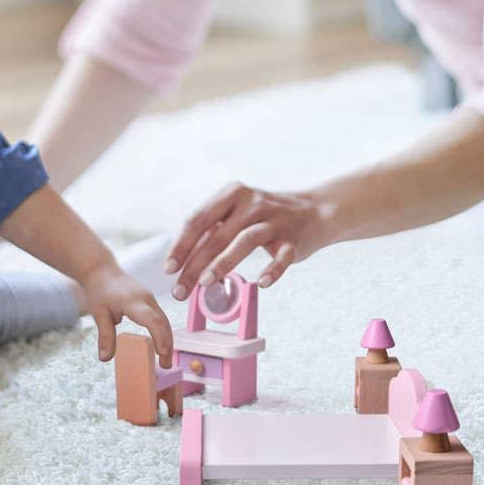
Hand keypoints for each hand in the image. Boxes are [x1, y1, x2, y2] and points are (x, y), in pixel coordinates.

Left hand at [78, 263, 174, 365]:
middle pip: (163, 322)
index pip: (152, 320)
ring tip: (165, 360)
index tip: (162, 353)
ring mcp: (150, 299)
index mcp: (133, 301)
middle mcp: (146, 299)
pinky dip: (162, 332)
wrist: (102, 271)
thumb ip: (105, 336)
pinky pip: (160, 318)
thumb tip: (105, 359)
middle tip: (166, 365)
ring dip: (167, 339)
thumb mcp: (98, 314)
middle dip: (167, 344)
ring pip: (164, 321)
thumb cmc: (100, 290)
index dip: (159, 337)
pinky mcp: (150, 301)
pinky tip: (160, 346)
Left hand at [164, 182, 336, 300]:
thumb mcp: (237, 213)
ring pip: (246, 240)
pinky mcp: (294, 238)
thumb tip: (181, 264)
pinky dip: (273, 269)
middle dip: (195, 264)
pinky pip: (282, 255)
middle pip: (218, 234)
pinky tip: (262, 283)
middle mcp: (253, 203)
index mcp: (233, 194)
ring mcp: (276, 220)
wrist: (314, 211)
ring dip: (224, 262)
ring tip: (206, 283)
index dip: (182, 245)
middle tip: (180, 290)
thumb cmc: (264, 217)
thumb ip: (212, 232)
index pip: (199, 219)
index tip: (169, 269)